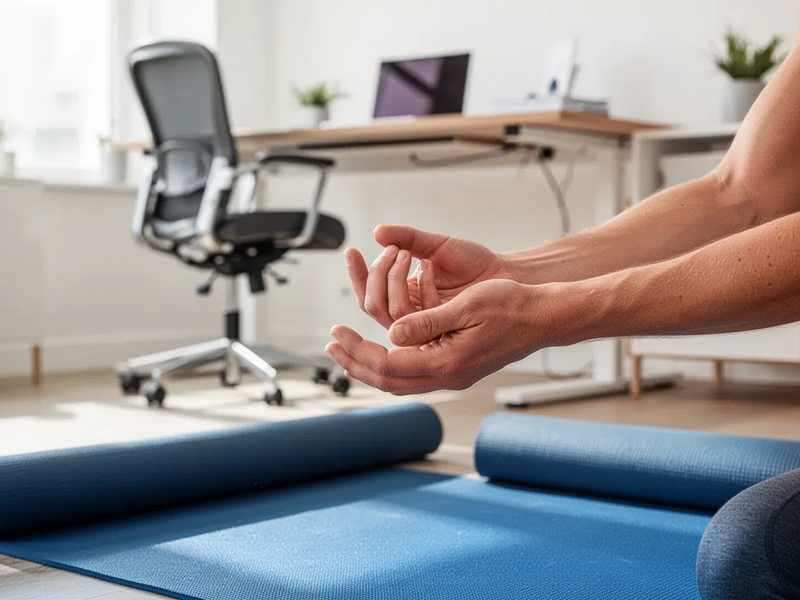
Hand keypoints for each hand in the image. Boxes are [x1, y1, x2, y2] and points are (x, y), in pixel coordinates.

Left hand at [326, 280, 555, 394]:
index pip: (387, 364)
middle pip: (388, 381)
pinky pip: (413, 377)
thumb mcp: (467, 306)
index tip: (337, 333)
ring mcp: (452, 377)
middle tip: (332, 345)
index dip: (357, 350)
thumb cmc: (511, 306)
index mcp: (447, 362)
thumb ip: (426, 322)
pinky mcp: (456, 370)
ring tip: (347, 350)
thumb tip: (390, 334)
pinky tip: (381, 351)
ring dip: (370, 367)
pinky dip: (390, 366)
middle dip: (355, 363)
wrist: (542, 317)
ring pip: (399, 382)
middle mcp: (447, 376)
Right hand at [345, 225, 516, 328]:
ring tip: (405, 252)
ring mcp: (426, 324)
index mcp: (403, 296)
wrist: (505, 275)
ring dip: (393, 278)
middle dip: (374, 276)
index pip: (368, 294)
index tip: (351, 252)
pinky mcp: (442, 330)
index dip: (357, 275)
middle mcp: (411, 313)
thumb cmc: (474, 262)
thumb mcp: (436, 244)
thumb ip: (407, 237)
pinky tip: (429, 265)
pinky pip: (418, 315)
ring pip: (391, 313)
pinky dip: (420, 284)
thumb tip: (378, 233)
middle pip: (373, 306)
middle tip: (390, 250)